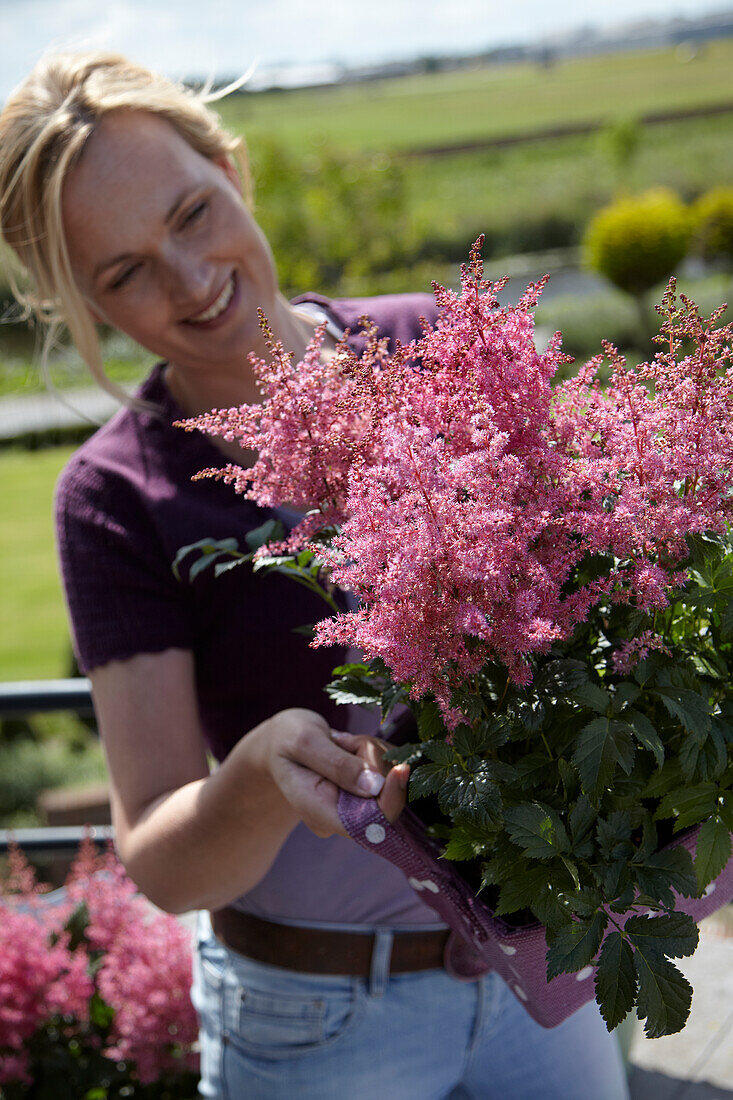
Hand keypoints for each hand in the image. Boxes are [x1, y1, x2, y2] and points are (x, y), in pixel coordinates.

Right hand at [250, 708, 407, 839]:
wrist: (281, 743)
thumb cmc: (286, 740)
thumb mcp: (304, 742)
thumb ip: (338, 764)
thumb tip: (376, 786)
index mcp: (320, 813)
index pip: (368, 825)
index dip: (391, 800)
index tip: (402, 767)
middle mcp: (341, 818)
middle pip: (385, 798)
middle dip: (377, 762)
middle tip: (347, 741)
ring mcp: (356, 807)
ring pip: (390, 780)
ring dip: (375, 753)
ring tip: (342, 742)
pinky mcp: (367, 794)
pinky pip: (389, 772)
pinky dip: (378, 753)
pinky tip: (352, 746)